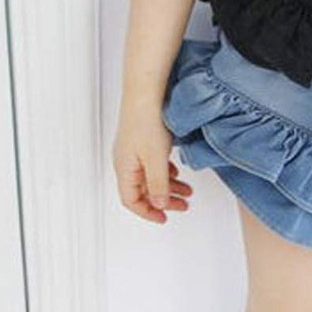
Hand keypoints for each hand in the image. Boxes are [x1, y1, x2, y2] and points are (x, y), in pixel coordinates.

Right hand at [112, 103, 192, 223]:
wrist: (146, 93)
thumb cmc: (146, 121)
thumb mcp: (156, 160)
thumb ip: (158, 185)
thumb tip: (160, 204)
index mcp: (125, 169)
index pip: (132, 200)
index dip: (148, 212)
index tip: (164, 217)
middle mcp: (126, 161)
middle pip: (143, 191)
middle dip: (164, 201)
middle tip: (182, 206)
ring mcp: (134, 151)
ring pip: (150, 178)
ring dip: (169, 187)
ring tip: (187, 190)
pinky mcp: (142, 141)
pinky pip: (153, 165)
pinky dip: (166, 173)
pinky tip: (176, 172)